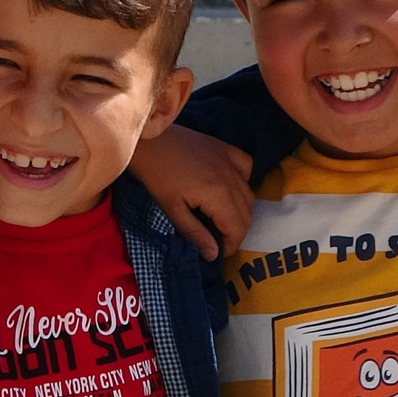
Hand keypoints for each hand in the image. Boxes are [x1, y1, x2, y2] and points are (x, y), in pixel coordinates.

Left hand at [129, 125, 253, 260]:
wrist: (148, 141)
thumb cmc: (156, 176)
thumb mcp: (172, 209)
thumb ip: (195, 233)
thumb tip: (214, 255)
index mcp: (218, 195)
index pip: (238, 228)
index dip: (231, 245)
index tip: (219, 252)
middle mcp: (231, 177)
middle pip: (247, 214)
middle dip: (235, 232)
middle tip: (218, 238)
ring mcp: (230, 160)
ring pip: (249, 193)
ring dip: (239, 210)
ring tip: (221, 217)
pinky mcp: (226, 148)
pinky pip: (247, 167)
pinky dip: (243, 181)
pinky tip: (228, 187)